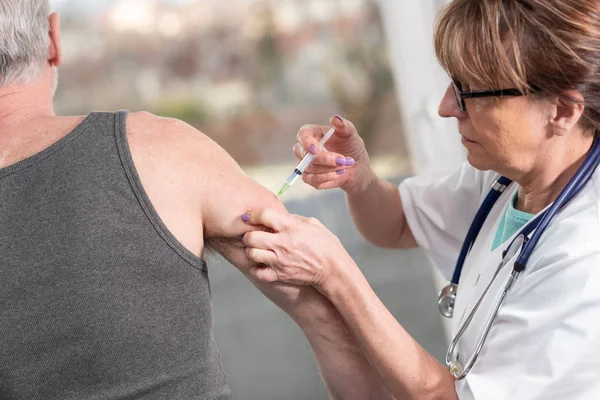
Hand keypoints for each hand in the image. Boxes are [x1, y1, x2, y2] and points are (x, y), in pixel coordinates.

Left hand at [241, 209, 355, 293]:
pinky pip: (257, 272)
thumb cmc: (326, 245)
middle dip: (248, 234)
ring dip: (251, 250)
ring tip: (257, 249)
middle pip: (251, 236)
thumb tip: (281, 216)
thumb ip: (294, 219)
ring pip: (251, 254)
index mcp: (291, 227)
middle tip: (252, 235)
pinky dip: (256, 269)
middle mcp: (283, 243)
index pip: (264, 215)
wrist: (333, 269)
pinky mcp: (280, 275)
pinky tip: (262, 264)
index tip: (250, 217)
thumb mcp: (313, 224)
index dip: (253, 214)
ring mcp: (280, 260)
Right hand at [295, 115, 372, 192]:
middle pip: (305, 155)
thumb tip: (335, 119)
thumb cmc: (351, 147)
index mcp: (312, 134)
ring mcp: (305, 164)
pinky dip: (329, 178)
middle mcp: (305, 149)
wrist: (356, 167)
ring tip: (346, 165)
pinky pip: (314, 181)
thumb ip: (344, 126)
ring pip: (311, 169)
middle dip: (325, 159)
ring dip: (331, 169)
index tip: (315, 149)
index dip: (306, 142)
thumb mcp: (351, 134)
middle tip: (343, 160)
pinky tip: (340, 174)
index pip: (303, 134)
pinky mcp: (309, 178)